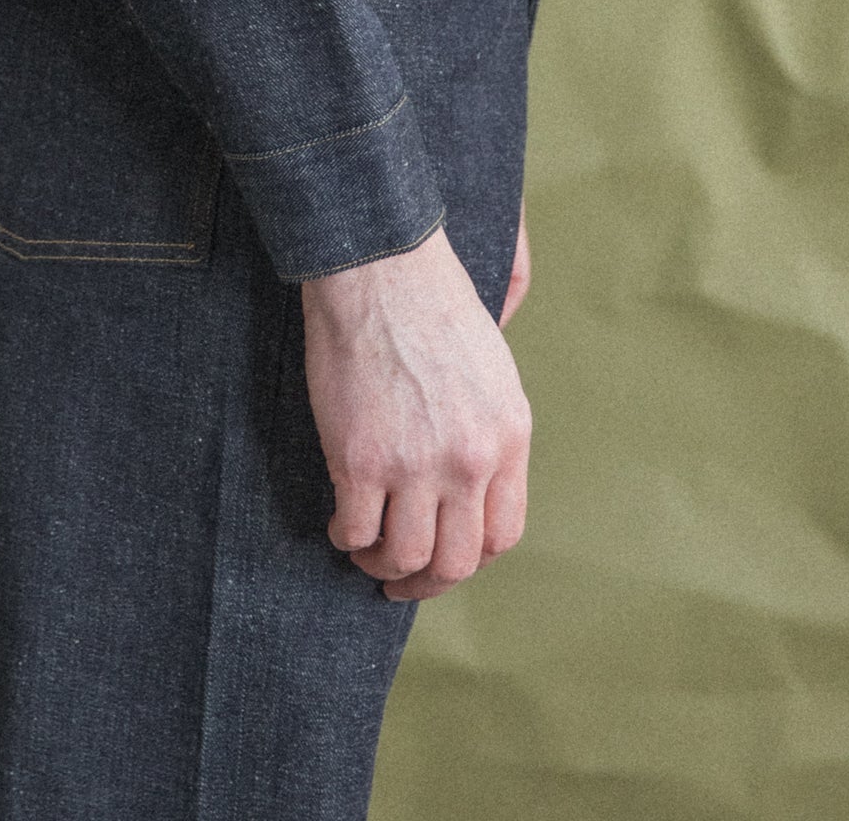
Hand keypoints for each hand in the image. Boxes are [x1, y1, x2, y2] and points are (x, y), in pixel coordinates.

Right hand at [301, 222, 531, 601]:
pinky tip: (340, 524)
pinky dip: (346, 537)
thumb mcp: (492, 363)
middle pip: (456, 561)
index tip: (446, 557)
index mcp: (508, 435)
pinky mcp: (360, 459)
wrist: (379, 265)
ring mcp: (415, 465)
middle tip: (401, 580)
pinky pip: (355, 530)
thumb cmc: (430, 300)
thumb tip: (480, 470)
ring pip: (404, 557)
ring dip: (382, 564)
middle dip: (427, 582)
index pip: (503, 534)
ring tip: (365, 551)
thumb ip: (492, 423)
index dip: (472, 557)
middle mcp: (469, 460)